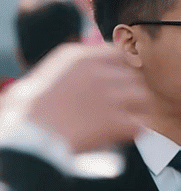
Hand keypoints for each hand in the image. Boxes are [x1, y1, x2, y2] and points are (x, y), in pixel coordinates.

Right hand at [1, 42, 151, 152]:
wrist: (29, 136)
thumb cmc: (27, 112)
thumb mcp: (44, 76)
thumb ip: (69, 72)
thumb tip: (83, 78)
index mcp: (79, 58)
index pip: (118, 53)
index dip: (123, 68)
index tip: (122, 80)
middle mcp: (99, 73)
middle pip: (134, 76)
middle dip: (131, 91)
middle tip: (126, 105)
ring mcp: (110, 96)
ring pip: (143, 97)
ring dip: (138, 109)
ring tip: (129, 120)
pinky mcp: (116, 121)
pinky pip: (142, 123)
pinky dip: (137, 130)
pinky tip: (126, 134)